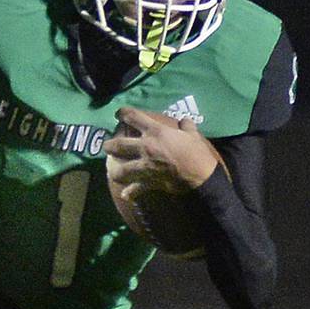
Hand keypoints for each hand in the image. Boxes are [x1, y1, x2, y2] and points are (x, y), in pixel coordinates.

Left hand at [105, 107, 219, 200]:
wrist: (202, 176)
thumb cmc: (198, 153)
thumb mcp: (193, 135)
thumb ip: (186, 126)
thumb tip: (184, 121)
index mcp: (156, 132)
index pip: (132, 117)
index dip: (122, 113)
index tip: (118, 114)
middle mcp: (146, 147)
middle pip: (118, 145)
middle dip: (109, 145)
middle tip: (108, 146)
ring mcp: (145, 166)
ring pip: (121, 170)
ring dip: (115, 171)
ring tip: (113, 171)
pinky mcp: (149, 182)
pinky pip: (135, 189)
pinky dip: (130, 193)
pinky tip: (126, 195)